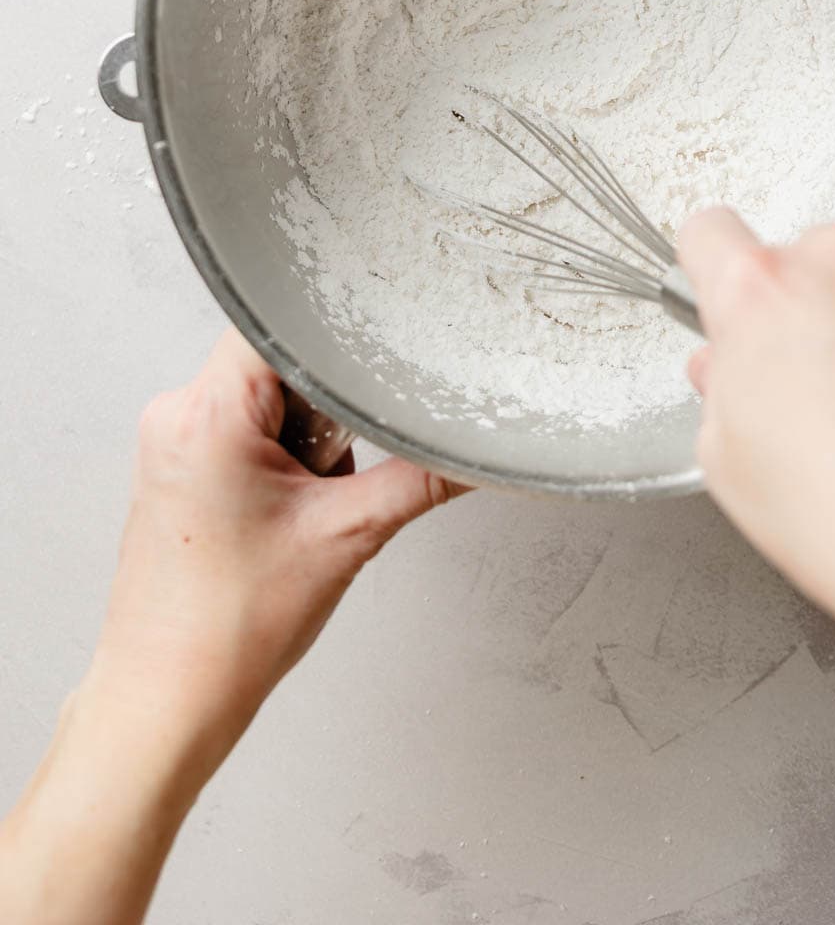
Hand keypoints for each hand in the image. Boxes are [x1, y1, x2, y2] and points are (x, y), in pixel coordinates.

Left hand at [92, 329, 464, 770]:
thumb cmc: (230, 628)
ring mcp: (171, 441)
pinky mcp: (177, 469)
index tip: (377, 354)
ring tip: (303, 509)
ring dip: (305, 441)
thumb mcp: (348, 537)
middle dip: (327, 411)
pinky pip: (246, 431)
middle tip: (332, 474)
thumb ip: (424, 478)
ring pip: (268, 400)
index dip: (335, 334)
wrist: (167, 701)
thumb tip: (479, 452)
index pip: (279, 322)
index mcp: (207, 413)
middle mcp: (177, 414)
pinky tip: (286, 516)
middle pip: (280, 362)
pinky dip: (282, 461)